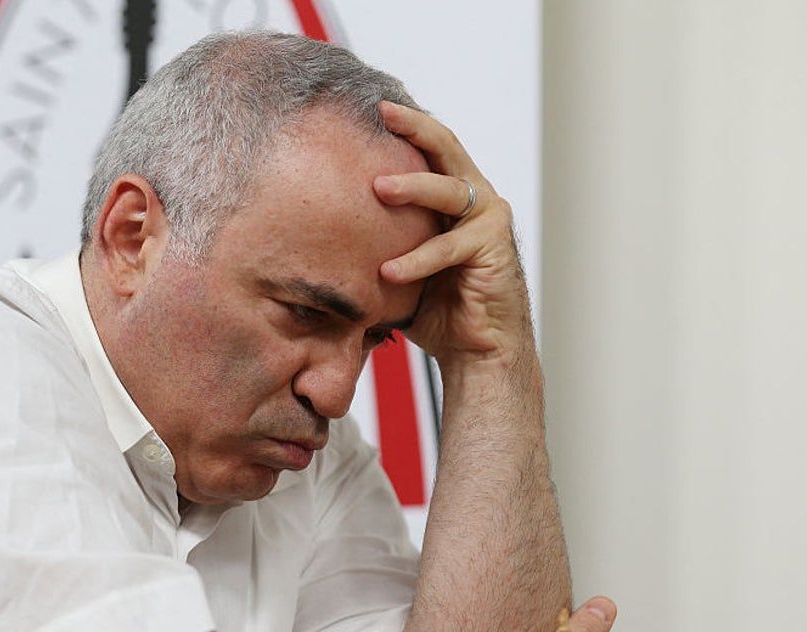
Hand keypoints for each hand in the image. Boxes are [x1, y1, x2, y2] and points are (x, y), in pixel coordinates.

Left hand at [373, 102, 530, 367]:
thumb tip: (313, 238)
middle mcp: (475, 199)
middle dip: (413, 128)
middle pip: (446, 148)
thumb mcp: (399, 266)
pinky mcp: (493, 249)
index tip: (368, 107)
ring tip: (377, 190)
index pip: (429, 148)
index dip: (403, 124)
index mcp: (453, 196)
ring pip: (447, 191)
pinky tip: (388, 273)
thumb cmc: (437, 309)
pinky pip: (448, 248)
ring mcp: (488, 220)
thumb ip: (377, 243)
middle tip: (381, 114)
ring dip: (412, 186)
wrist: (477, 350)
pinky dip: (417, 260)